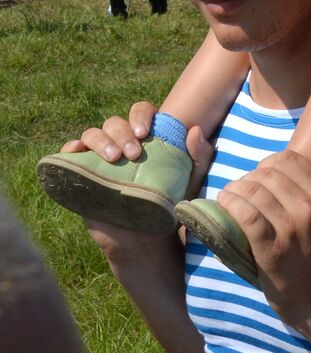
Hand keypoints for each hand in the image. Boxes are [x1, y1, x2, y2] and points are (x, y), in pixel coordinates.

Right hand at [64, 104, 214, 257]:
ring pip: (92, 134)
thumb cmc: (171, 206)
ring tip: (114, 159)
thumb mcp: (191, 182)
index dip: (140, 115)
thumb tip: (194, 130)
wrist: (146, 239)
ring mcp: (100, 159)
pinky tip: (76, 151)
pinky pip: (70, 155)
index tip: (145, 133)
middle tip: (132, 154)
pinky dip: (70, 148)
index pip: (141, 113)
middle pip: (114, 123)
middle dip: (121, 133)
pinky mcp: (83, 175)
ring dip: (100, 140)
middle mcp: (122, 144)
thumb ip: (199, 156)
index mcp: (148, 139)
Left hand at [217, 150, 310, 332]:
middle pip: (267, 174)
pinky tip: (223, 206)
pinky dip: (230, 206)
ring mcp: (291, 230)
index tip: (258, 176)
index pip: (289, 160)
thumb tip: (275, 176)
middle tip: (237, 189)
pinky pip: (246, 216)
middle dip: (247, 178)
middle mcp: (309, 209)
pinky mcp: (272, 250)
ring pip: (254, 192)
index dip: (266, 163)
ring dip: (233, 190)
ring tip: (226, 197)